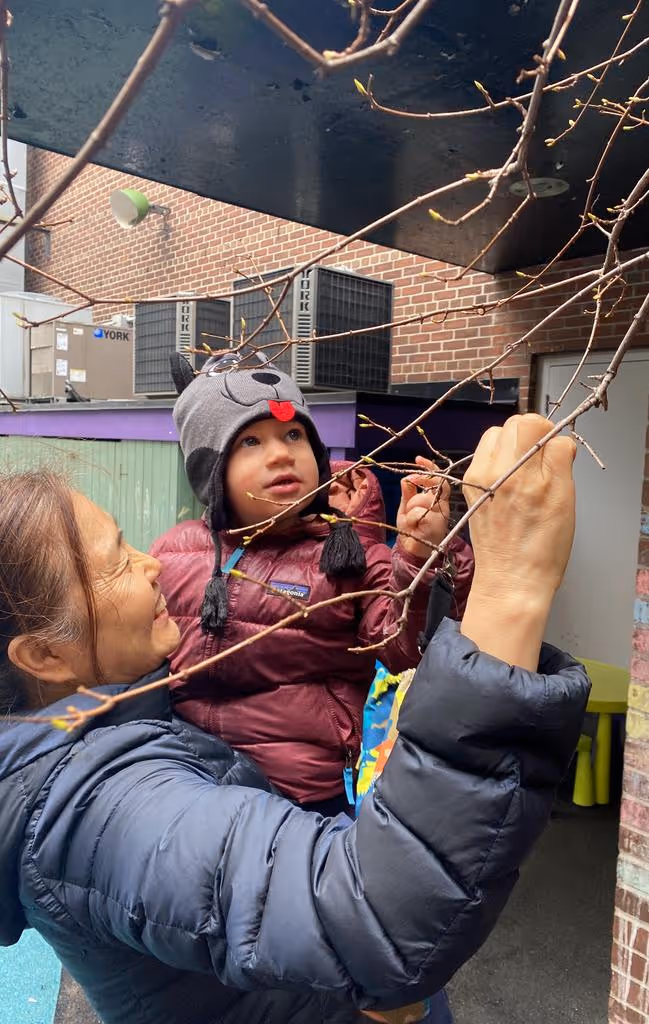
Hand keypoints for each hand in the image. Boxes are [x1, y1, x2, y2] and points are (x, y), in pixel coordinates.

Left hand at [397, 457, 450, 558]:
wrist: (413, 552)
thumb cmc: (413, 531)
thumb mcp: (406, 509)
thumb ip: (408, 494)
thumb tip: (406, 478)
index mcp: (438, 500)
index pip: (439, 479)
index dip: (430, 468)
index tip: (418, 459)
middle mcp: (443, 506)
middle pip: (435, 485)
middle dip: (419, 486)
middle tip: (410, 491)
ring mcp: (441, 515)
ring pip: (423, 499)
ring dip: (411, 508)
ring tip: (411, 520)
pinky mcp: (437, 524)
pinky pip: (419, 512)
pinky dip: (411, 518)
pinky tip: (413, 527)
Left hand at [461, 414, 575, 669]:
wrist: (511, 581)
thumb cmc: (542, 547)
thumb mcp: (564, 499)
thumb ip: (560, 459)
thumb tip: (558, 439)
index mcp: (517, 471)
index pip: (528, 422)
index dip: (546, 430)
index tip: (555, 449)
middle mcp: (491, 470)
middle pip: (510, 426)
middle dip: (529, 435)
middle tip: (543, 461)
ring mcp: (476, 479)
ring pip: (495, 439)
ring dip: (513, 446)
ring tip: (527, 472)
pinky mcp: (469, 490)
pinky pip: (485, 459)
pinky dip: (499, 461)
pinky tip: (511, 484)